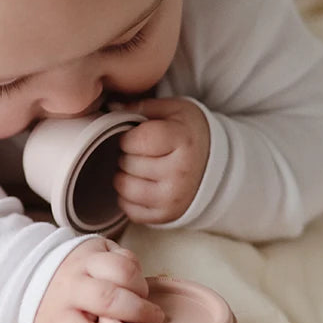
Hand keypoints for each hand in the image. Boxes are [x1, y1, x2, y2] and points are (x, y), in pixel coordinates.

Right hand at [33, 238, 164, 322]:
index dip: (140, 285)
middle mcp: (70, 289)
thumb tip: (145, 293)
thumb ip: (122, 265)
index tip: (151, 302)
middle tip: (154, 322)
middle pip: (103, 298)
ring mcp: (56, 315)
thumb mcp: (99, 254)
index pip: (119, 269)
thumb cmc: (81, 272)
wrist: (32, 278)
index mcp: (87, 264)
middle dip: (133, 312)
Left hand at [114, 98, 209, 223]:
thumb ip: (141, 107)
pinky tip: (142, 184)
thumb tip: (109, 109)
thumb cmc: (189, 134)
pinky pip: (129, 209)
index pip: (135, 140)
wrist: (214, 164)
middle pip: (127, 163)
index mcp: (183, 142)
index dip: (127, 136)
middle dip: (126, 154)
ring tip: (138, 166)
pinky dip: (128, 196)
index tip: (134, 135)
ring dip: (124, 175)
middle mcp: (179, 174)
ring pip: (123, 187)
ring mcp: (173, 198)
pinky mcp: (165, 216)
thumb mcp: (174, 110)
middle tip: (140, 151)